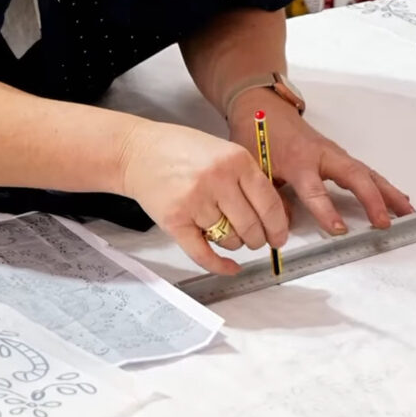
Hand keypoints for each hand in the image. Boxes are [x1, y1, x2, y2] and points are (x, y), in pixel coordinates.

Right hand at [119, 119, 289, 274]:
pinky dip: (220, 266)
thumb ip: (245, 177)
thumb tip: (272, 215)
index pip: (269, 203)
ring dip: (232, 244)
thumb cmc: (179, 149)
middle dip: (257, 240)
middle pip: (252, 226)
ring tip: (223, 230)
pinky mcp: (175, 221)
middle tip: (255, 240)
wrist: (136, 151)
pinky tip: (231, 267)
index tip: (279, 237)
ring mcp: (195, 201)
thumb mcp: (221, 149)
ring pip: (229, 241)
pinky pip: (204, 254)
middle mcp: (218, 179)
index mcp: (236, 159)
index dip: (278, 227)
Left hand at [228, 89, 413, 235]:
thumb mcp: (255, 167)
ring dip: (388, 193)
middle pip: (353, 175)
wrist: (263, 107)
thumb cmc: (258, 136)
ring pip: (366, 173)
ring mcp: (334, 154)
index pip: (314, 190)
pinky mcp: (340, 156)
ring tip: (408, 214)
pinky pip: (366, 172)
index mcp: (297, 159)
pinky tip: (401, 200)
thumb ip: (269, 198)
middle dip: (372, 199)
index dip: (327, 211)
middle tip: (385, 223)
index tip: (340, 230)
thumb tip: (282, 227)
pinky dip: (384, 186)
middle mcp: (321, 155)